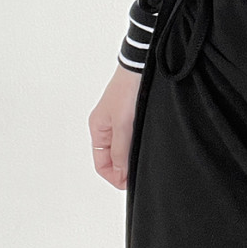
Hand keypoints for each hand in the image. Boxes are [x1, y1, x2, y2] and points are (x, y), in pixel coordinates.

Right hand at [88, 63, 142, 189]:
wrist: (142, 64)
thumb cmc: (128, 89)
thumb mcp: (123, 125)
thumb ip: (120, 151)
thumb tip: (120, 174)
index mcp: (98, 129)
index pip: (101, 164)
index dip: (115, 176)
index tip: (130, 182)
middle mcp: (107, 125)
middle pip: (112, 157)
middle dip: (124, 167)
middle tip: (141, 171)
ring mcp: (120, 118)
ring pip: (124, 146)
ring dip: (132, 154)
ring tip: (145, 157)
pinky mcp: (133, 111)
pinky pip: (132, 134)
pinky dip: (138, 142)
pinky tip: (148, 142)